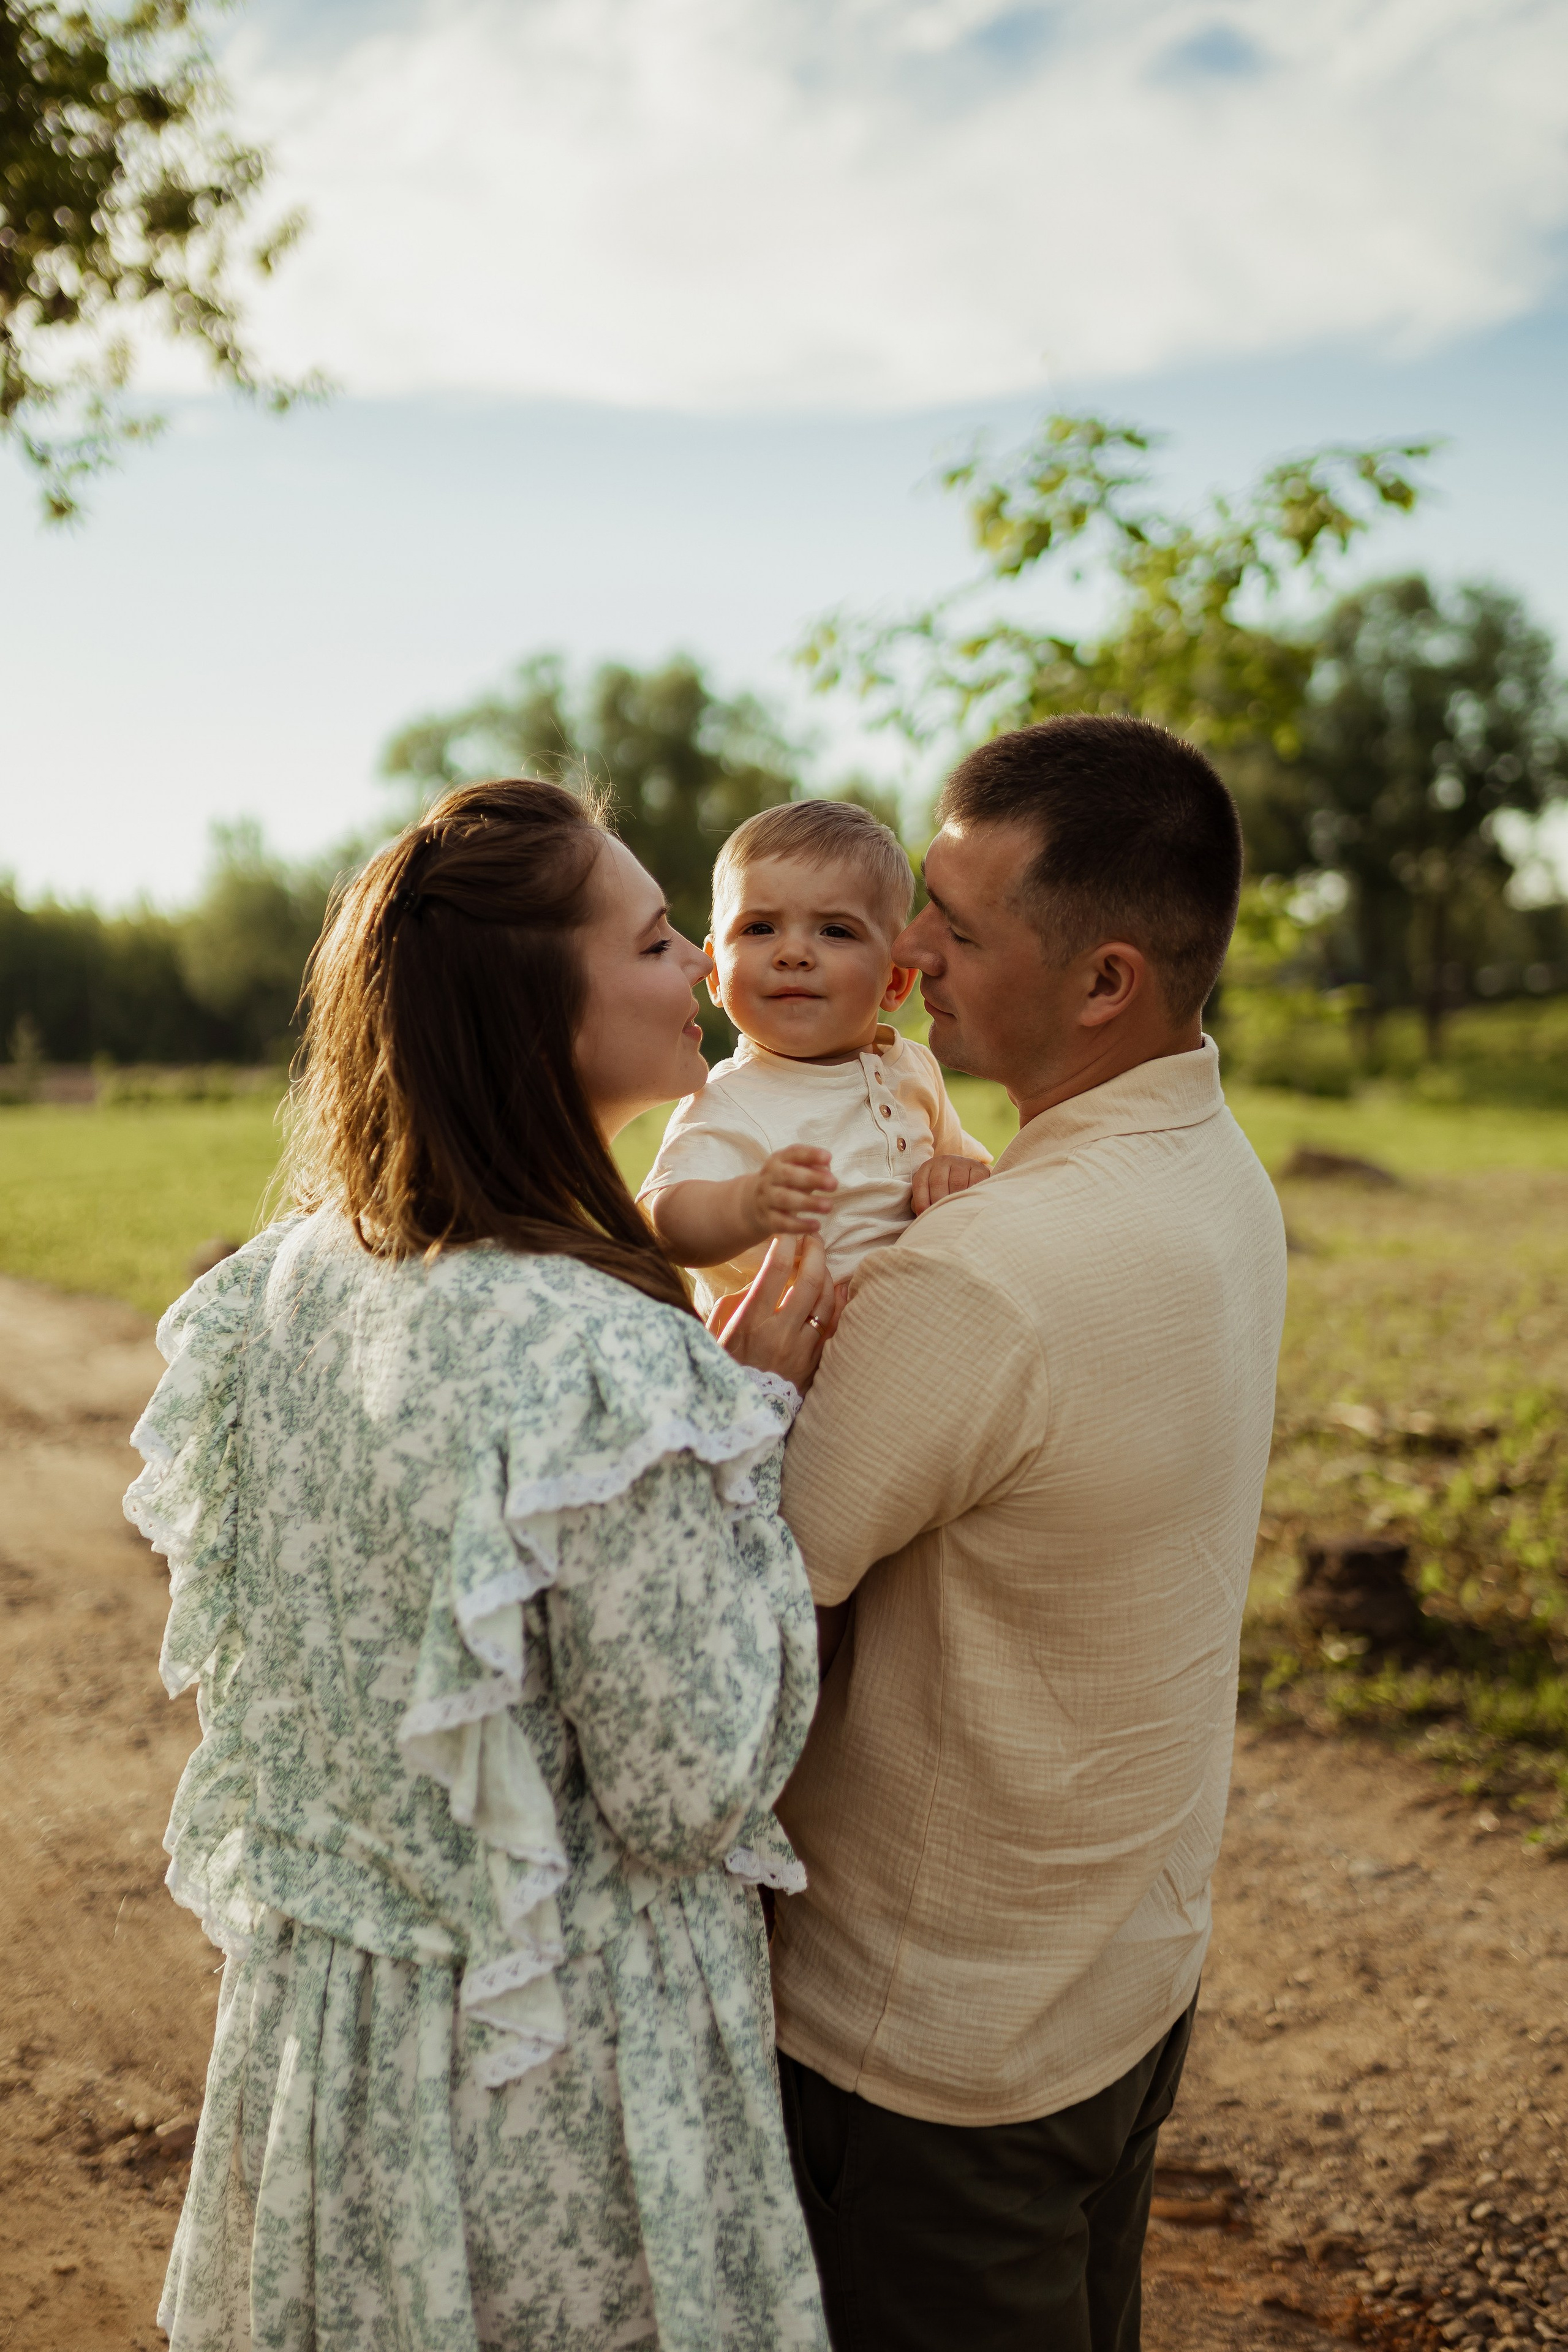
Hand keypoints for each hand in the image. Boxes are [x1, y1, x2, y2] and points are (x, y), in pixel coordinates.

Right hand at [710, 1235, 841, 1392]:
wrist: (741, 1411)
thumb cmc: (725, 1366)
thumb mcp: (717, 1332)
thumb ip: (736, 1303)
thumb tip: (758, 1282)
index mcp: (751, 1321)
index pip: (774, 1270)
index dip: (785, 1245)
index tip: (787, 1233)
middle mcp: (780, 1333)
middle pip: (809, 1280)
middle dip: (814, 1251)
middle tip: (813, 1238)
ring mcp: (802, 1349)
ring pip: (826, 1301)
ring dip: (826, 1275)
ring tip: (821, 1263)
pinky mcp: (815, 1363)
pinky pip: (834, 1327)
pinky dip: (838, 1304)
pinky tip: (839, 1289)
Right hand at [746, 1146, 836, 1240]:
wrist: (753, 1204)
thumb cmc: (785, 1184)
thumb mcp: (797, 1171)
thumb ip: (813, 1169)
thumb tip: (828, 1174)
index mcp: (778, 1161)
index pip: (793, 1153)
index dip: (811, 1154)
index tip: (828, 1157)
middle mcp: (769, 1178)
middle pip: (788, 1176)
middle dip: (812, 1179)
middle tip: (834, 1184)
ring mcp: (765, 1199)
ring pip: (785, 1199)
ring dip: (808, 1203)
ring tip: (829, 1206)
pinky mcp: (767, 1219)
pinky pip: (782, 1223)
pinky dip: (800, 1225)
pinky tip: (817, 1225)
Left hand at [911, 1154, 990, 1215]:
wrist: (971, 1177)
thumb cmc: (946, 1191)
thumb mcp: (931, 1193)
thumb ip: (923, 1202)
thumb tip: (922, 1215)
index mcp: (928, 1167)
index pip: (920, 1183)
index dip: (921, 1201)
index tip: (924, 1215)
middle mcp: (944, 1161)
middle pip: (938, 1182)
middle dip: (938, 1202)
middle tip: (941, 1217)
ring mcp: (962, 1163)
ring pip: (957, 1182)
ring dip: (955, 1200)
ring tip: (954, 1214)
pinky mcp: (979, 1168)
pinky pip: (975, 1181)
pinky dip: (972, 1194)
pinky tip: (970, 1204)